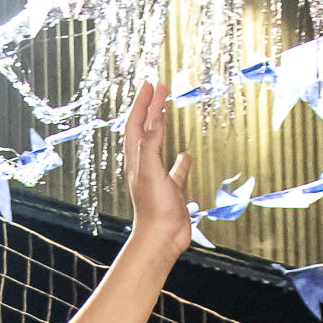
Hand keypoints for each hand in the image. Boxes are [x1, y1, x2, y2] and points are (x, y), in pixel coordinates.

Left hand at [121, 81, 192, 263]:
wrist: (162, 238)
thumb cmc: (155, 208)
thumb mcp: (152, 170)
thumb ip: (152, 143)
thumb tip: (154, 117)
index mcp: (137, 159)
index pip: (137, 123)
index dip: (143, 103)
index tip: (151, 84)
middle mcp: (144, 165)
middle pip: (144, 130)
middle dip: (149, 108)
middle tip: (158, 88)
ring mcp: (157, 177)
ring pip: (157, 146)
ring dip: (161, 127)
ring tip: (166, 111)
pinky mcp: (171, 190)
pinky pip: (175, 170)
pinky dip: (180, 160)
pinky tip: (186, 155)